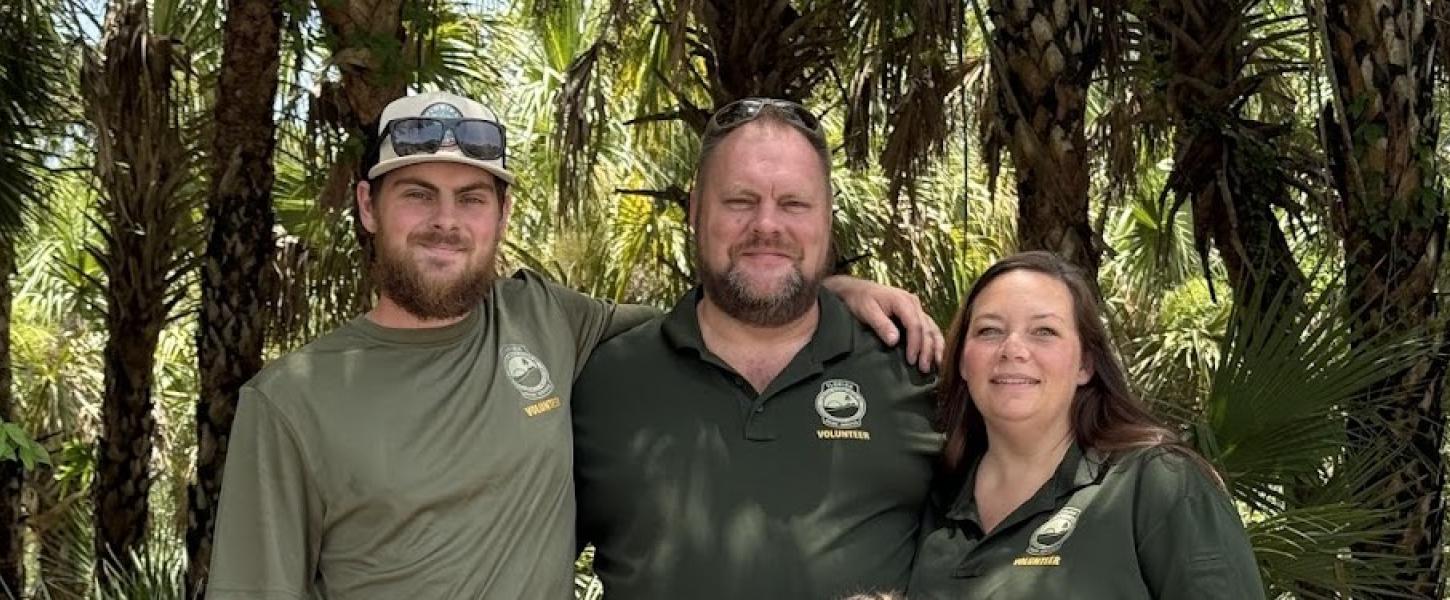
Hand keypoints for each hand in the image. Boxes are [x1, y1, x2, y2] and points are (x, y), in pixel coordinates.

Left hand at [823, 275, 942, 371]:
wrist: (858, 290)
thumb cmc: (861, 299)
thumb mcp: (867, 311)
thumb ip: (881, 325)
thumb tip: (894, 341)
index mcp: (903, 301)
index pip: (915, 325)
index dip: (915, 344)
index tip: (911, 360)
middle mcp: (914, 304)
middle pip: (926, 329)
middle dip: (927, 350)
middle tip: (923, 368)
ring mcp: (916, 308)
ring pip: (932, 328)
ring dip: (936, 347)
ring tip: (937, 365)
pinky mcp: (916, 314)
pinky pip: (930, 328)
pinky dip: (936, 342)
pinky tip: (938, 354)